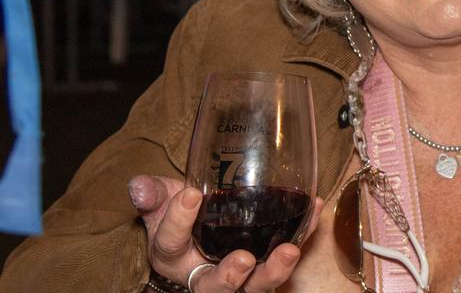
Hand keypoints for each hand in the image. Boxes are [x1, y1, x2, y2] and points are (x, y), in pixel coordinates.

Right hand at [129, 175, 322, 291]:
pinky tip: (315, 211)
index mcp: (173, 257)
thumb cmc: (183, 213)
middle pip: (216, 288)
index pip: (170, 244)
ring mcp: (241, 275)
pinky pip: (288, 257)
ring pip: (256, 287)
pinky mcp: (269, 264)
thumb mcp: (163, 200)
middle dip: (229, 278)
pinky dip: (305, 235)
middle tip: (243, 260)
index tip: (189, 194)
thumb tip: (138, 185)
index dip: (178, 221)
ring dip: (274, 272)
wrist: (205, 220)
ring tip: (288, 251)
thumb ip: (153, 193)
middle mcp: (205, 274)